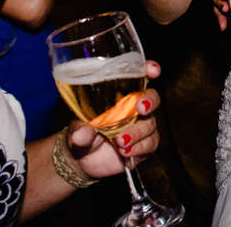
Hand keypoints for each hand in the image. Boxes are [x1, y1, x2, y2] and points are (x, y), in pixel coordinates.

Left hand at [64, 61, 162, 178]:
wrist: (84, 160)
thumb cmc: (83, 133)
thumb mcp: (78, 129)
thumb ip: (80, 131)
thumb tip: (81, 134)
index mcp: (120, 95)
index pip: (138, 77)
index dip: (149, 70)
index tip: (153, 70)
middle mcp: (133, 108)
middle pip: (152, 98)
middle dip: (150, 101)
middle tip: (140, 108)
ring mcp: (140, 126)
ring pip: (150, 124)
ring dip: (137, 133)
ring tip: (119, 142)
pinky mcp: (143, 145)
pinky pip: (150, 143)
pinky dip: (139, 148)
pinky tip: (125, 153)